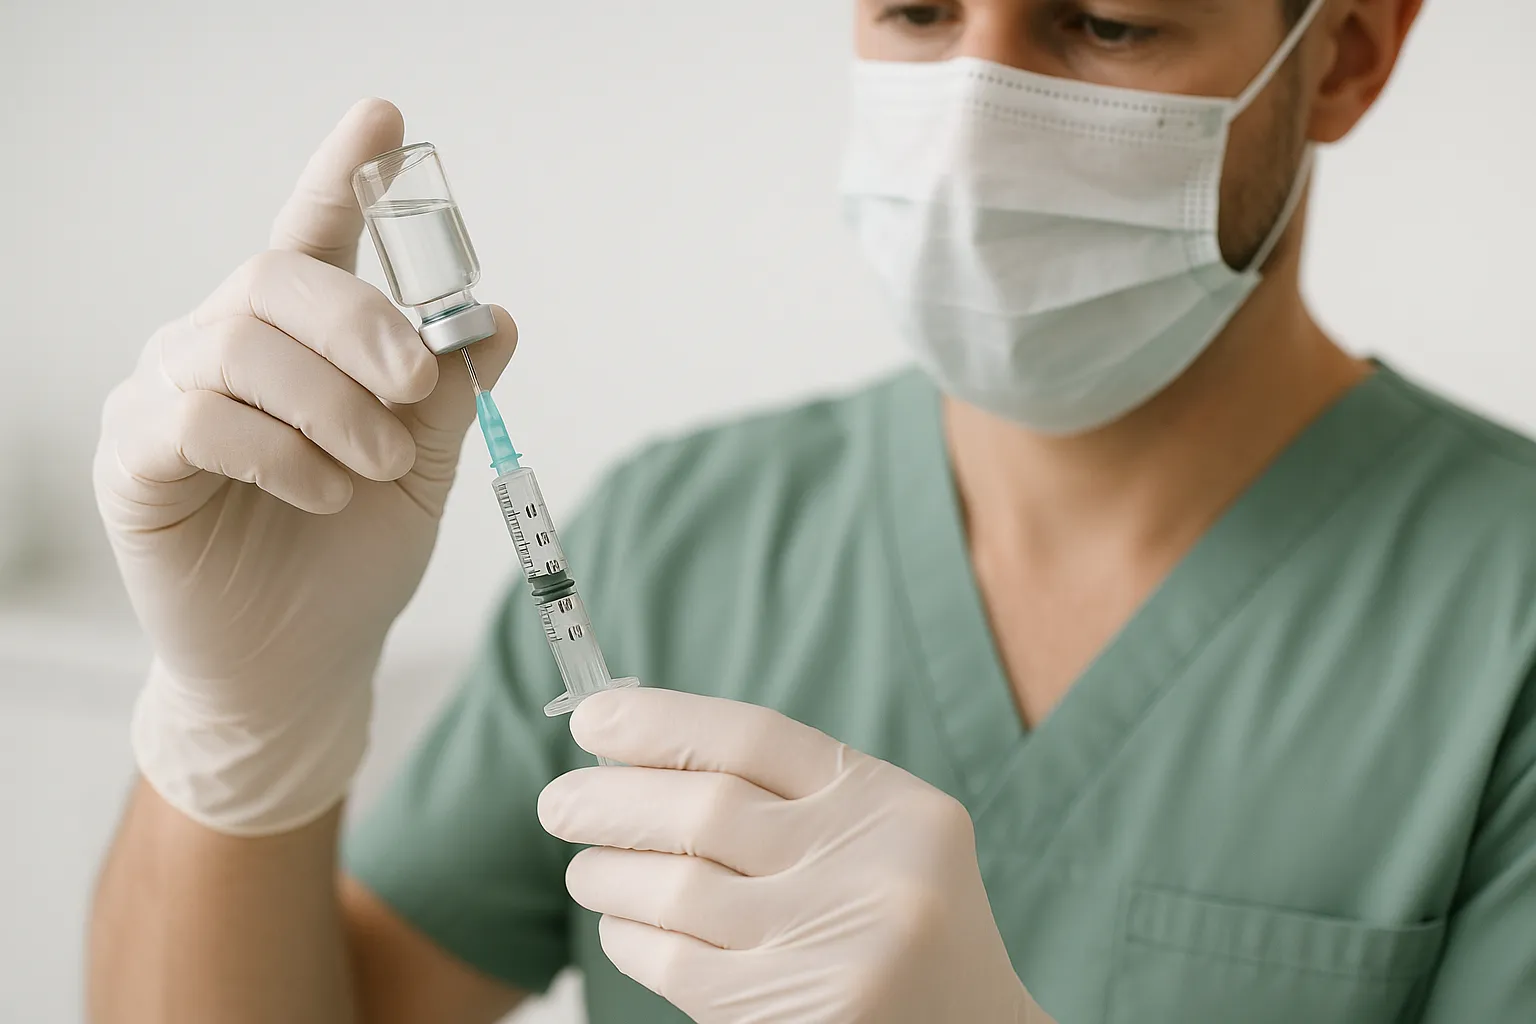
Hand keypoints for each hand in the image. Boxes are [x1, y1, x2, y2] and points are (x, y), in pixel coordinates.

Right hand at [94, 98, 517, 834]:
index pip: (316, 236)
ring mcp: (168, 396)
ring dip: (333, 404)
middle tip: (417, 390)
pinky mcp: (135, 459)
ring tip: (378, 466)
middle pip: (279, 276)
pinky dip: (281, 452)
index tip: (387, 118)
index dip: (345, 173)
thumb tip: (495, 317)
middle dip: (366, 326)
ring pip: (243, 343)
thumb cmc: (352, 562)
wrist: (302, 664)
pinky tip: (320, 493)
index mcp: (298, 341)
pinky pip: (199, 417)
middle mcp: (223, 346)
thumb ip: (448, 393)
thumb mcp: (425, 470)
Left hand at [538, 689, 1054, 1023]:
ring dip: (607, 873)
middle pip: (702, 811)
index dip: (660, 721)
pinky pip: (672, 963)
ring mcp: (832, 949)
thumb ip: (784, 793)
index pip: (754, 737)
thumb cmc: (900, 922)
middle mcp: (869, 869)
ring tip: (585, 868)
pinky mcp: (790, 1014)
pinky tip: (621, 925)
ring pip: (673, 889)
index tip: (593, 718)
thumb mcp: (875, 835)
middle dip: (609, 800)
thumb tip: (636, 750)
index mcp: (893, 805)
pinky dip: (628, 936)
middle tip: (559, 801)